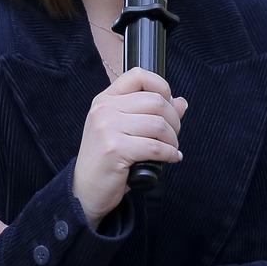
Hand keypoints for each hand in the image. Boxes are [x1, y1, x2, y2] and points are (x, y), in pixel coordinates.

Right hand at [72, 68, 186, 223]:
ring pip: (159, 125)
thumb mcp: (124, 129)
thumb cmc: (107, 160)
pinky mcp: (115, 149)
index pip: (138, 75)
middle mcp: (104, 109)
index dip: (162, 86)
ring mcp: (107, 128)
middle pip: (156, 101)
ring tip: (171, 149)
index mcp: (105, 99)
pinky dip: (170, 154)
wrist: (85, 189)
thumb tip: (181, 102)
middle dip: (174, 120)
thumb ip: (150, 113)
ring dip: (173, 140)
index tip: (169, 104)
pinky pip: (156, 147)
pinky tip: (170, 159)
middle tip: (173, 136)